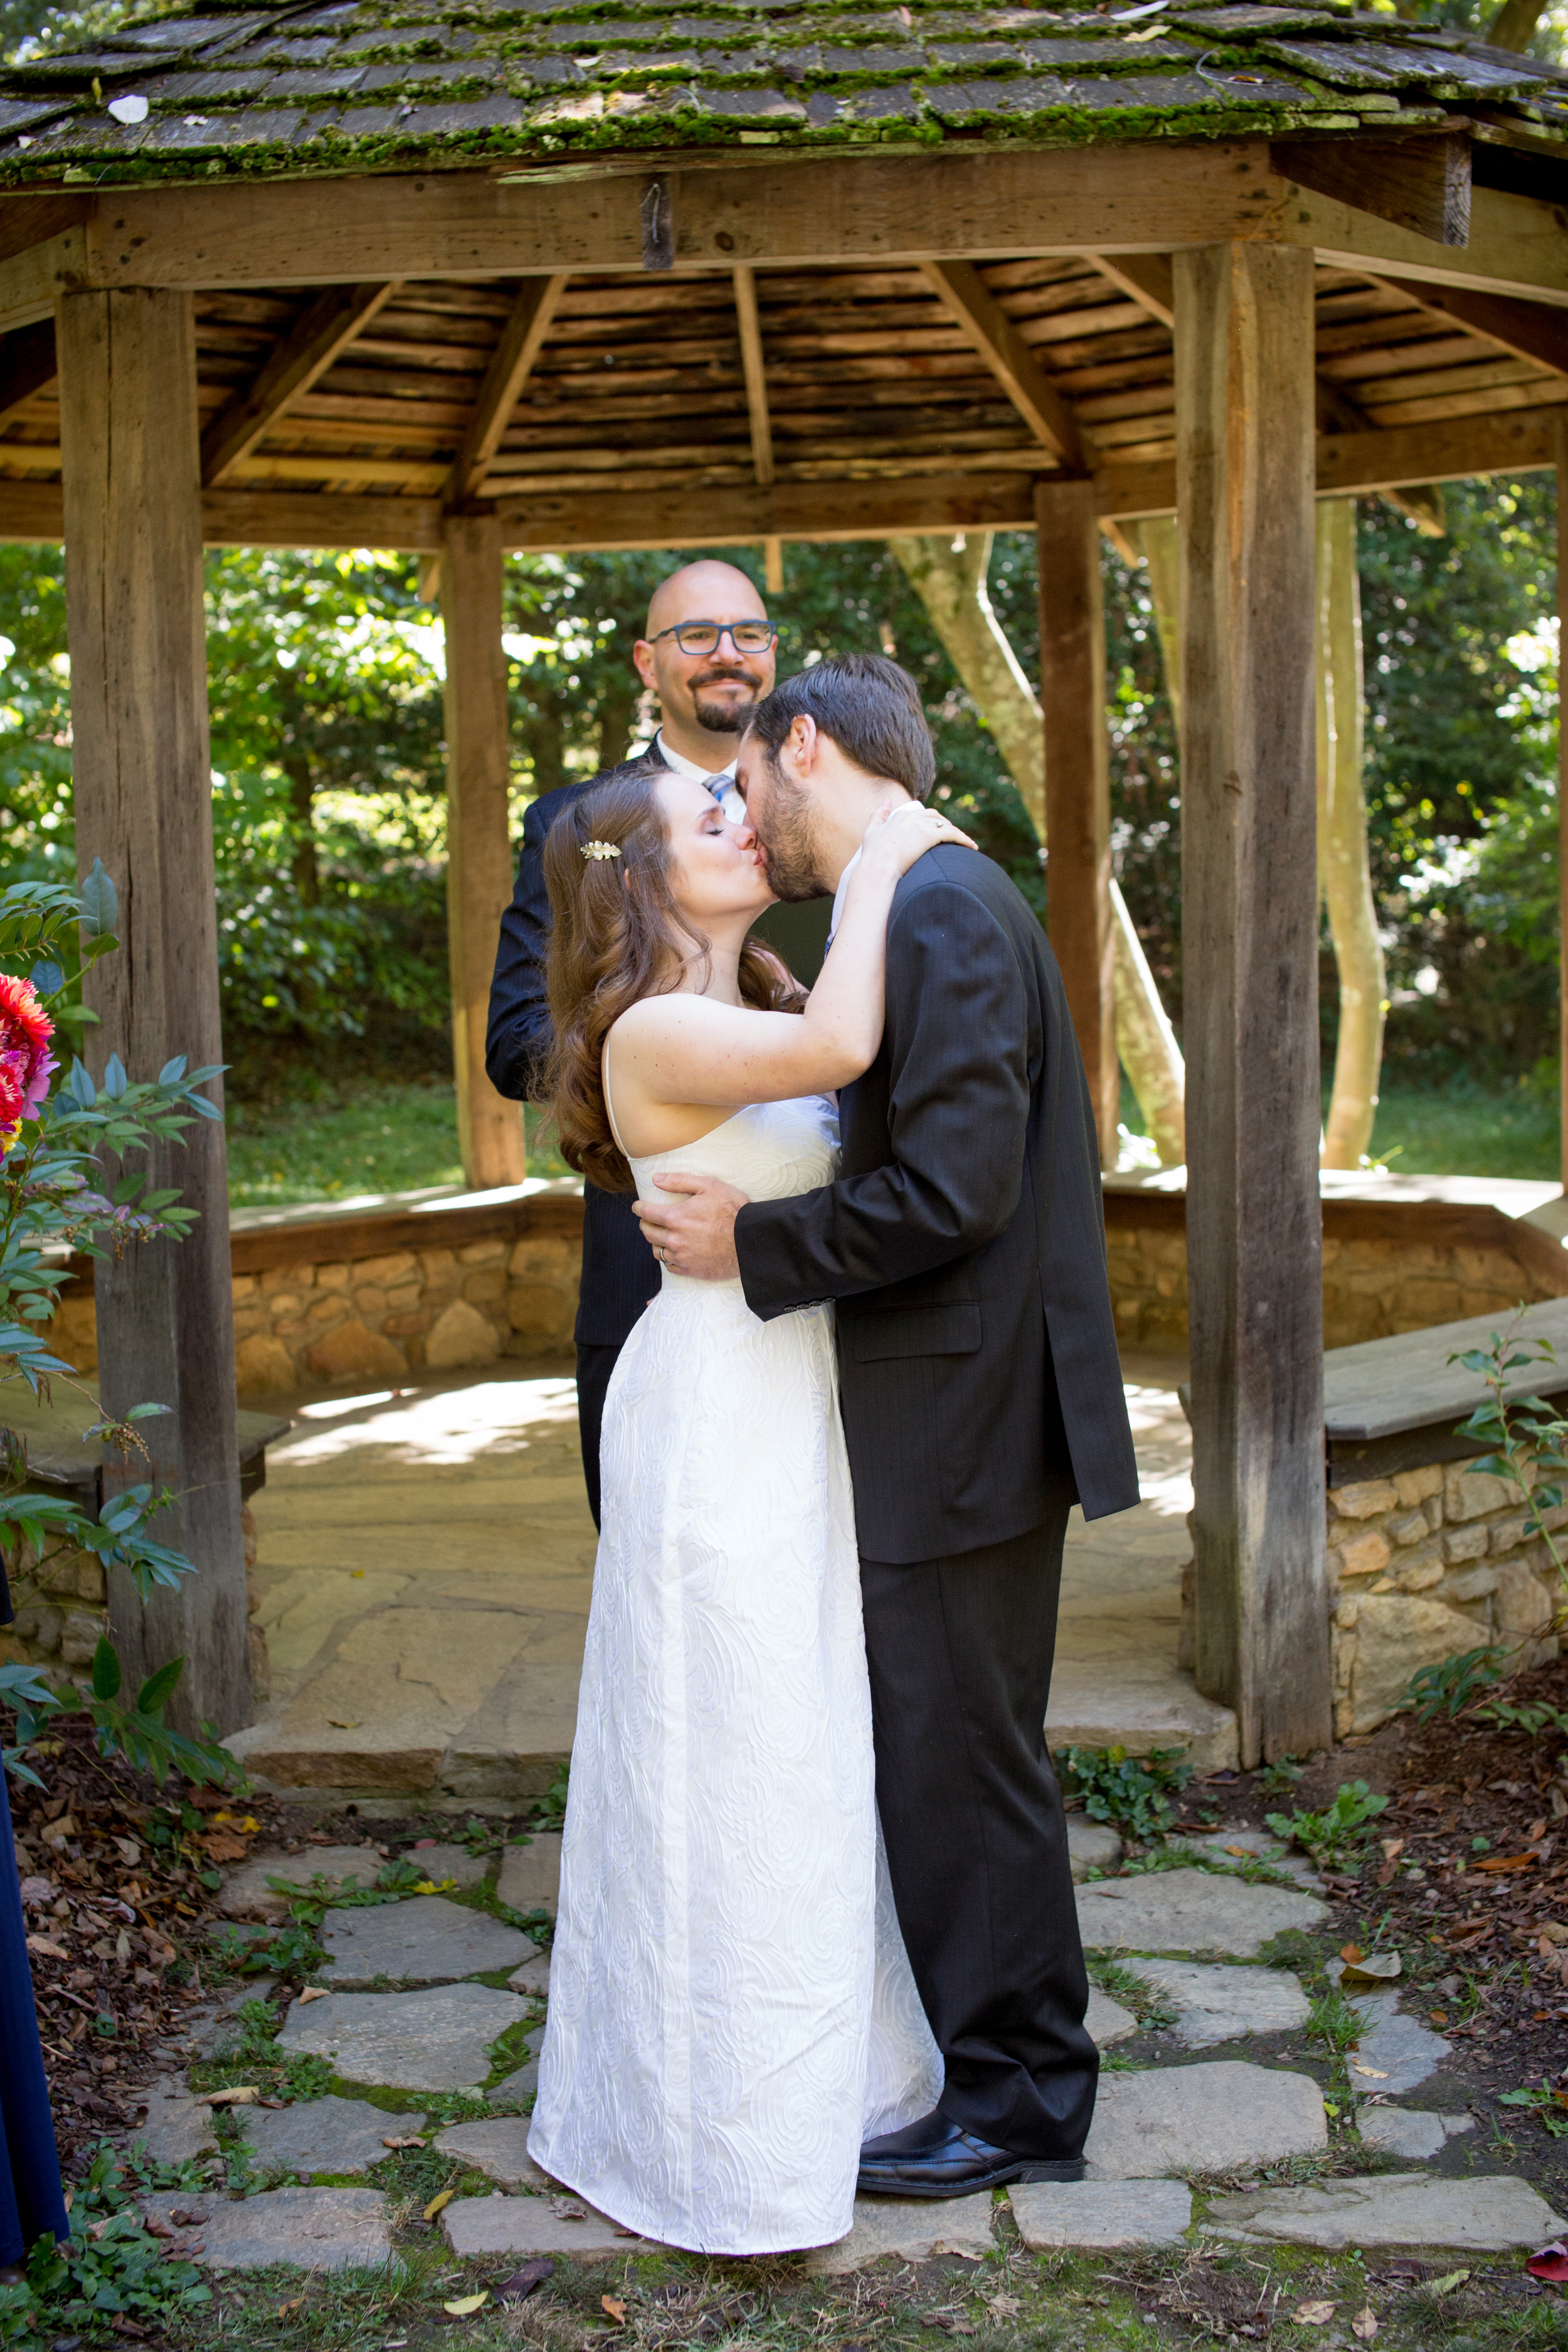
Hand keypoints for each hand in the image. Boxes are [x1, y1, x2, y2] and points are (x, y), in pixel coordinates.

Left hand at [631, 1171, 750, 1280]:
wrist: (751, 1241)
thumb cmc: (732, 1210)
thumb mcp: (708, 1186)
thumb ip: (679, 1181)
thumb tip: (656, 1179)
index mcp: (675, 1217)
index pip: (646, 1213)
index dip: (639, 1208)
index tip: (638, 1207)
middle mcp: (674, 1239)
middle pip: (648, 1233)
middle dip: (645, 1224)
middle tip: (649, 1221)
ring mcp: (682, 1257)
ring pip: (657, 1252)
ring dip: (656, 1243)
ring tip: (662, 1237)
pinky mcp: (691, 1271)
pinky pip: (670, 1267)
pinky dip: (669, 1259)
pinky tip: (675, 1253)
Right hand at [858, 795, 976, 881]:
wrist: (878, 867)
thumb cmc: (873, 855)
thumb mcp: (871, 831)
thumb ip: (878, 814)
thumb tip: (887, 800)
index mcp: (900, 815)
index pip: (922, 815)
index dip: (931, 823)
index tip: (936, 831)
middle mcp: (913, 817)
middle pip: (935, 817)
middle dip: (945, 825)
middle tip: (952, 837)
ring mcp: (922, 825)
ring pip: (946, 826)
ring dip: (957, 833)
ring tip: (965, 843)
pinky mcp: (931, 835)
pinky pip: (953, 834)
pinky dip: (964, 839)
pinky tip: (971, 846)